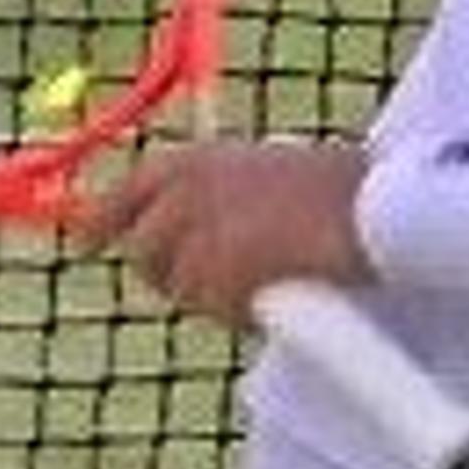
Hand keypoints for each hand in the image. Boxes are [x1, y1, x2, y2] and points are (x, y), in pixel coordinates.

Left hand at [80, 142, 375, 329]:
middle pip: (146, 251)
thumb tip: (188, 230)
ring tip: (275, 278)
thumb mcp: (277, 175)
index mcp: (203, 156)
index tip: (87, 241)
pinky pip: (215, 308)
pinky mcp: (212, 270)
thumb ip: (226, 195)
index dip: (104, 218)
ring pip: (182, 287)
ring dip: (217, 295)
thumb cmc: (350, 192)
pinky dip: (243, 312)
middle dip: (172, 271)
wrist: (381, 211)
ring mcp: (197, 231)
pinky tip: (284, 292)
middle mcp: (187, 189)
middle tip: (219, 282)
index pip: (129, 189)